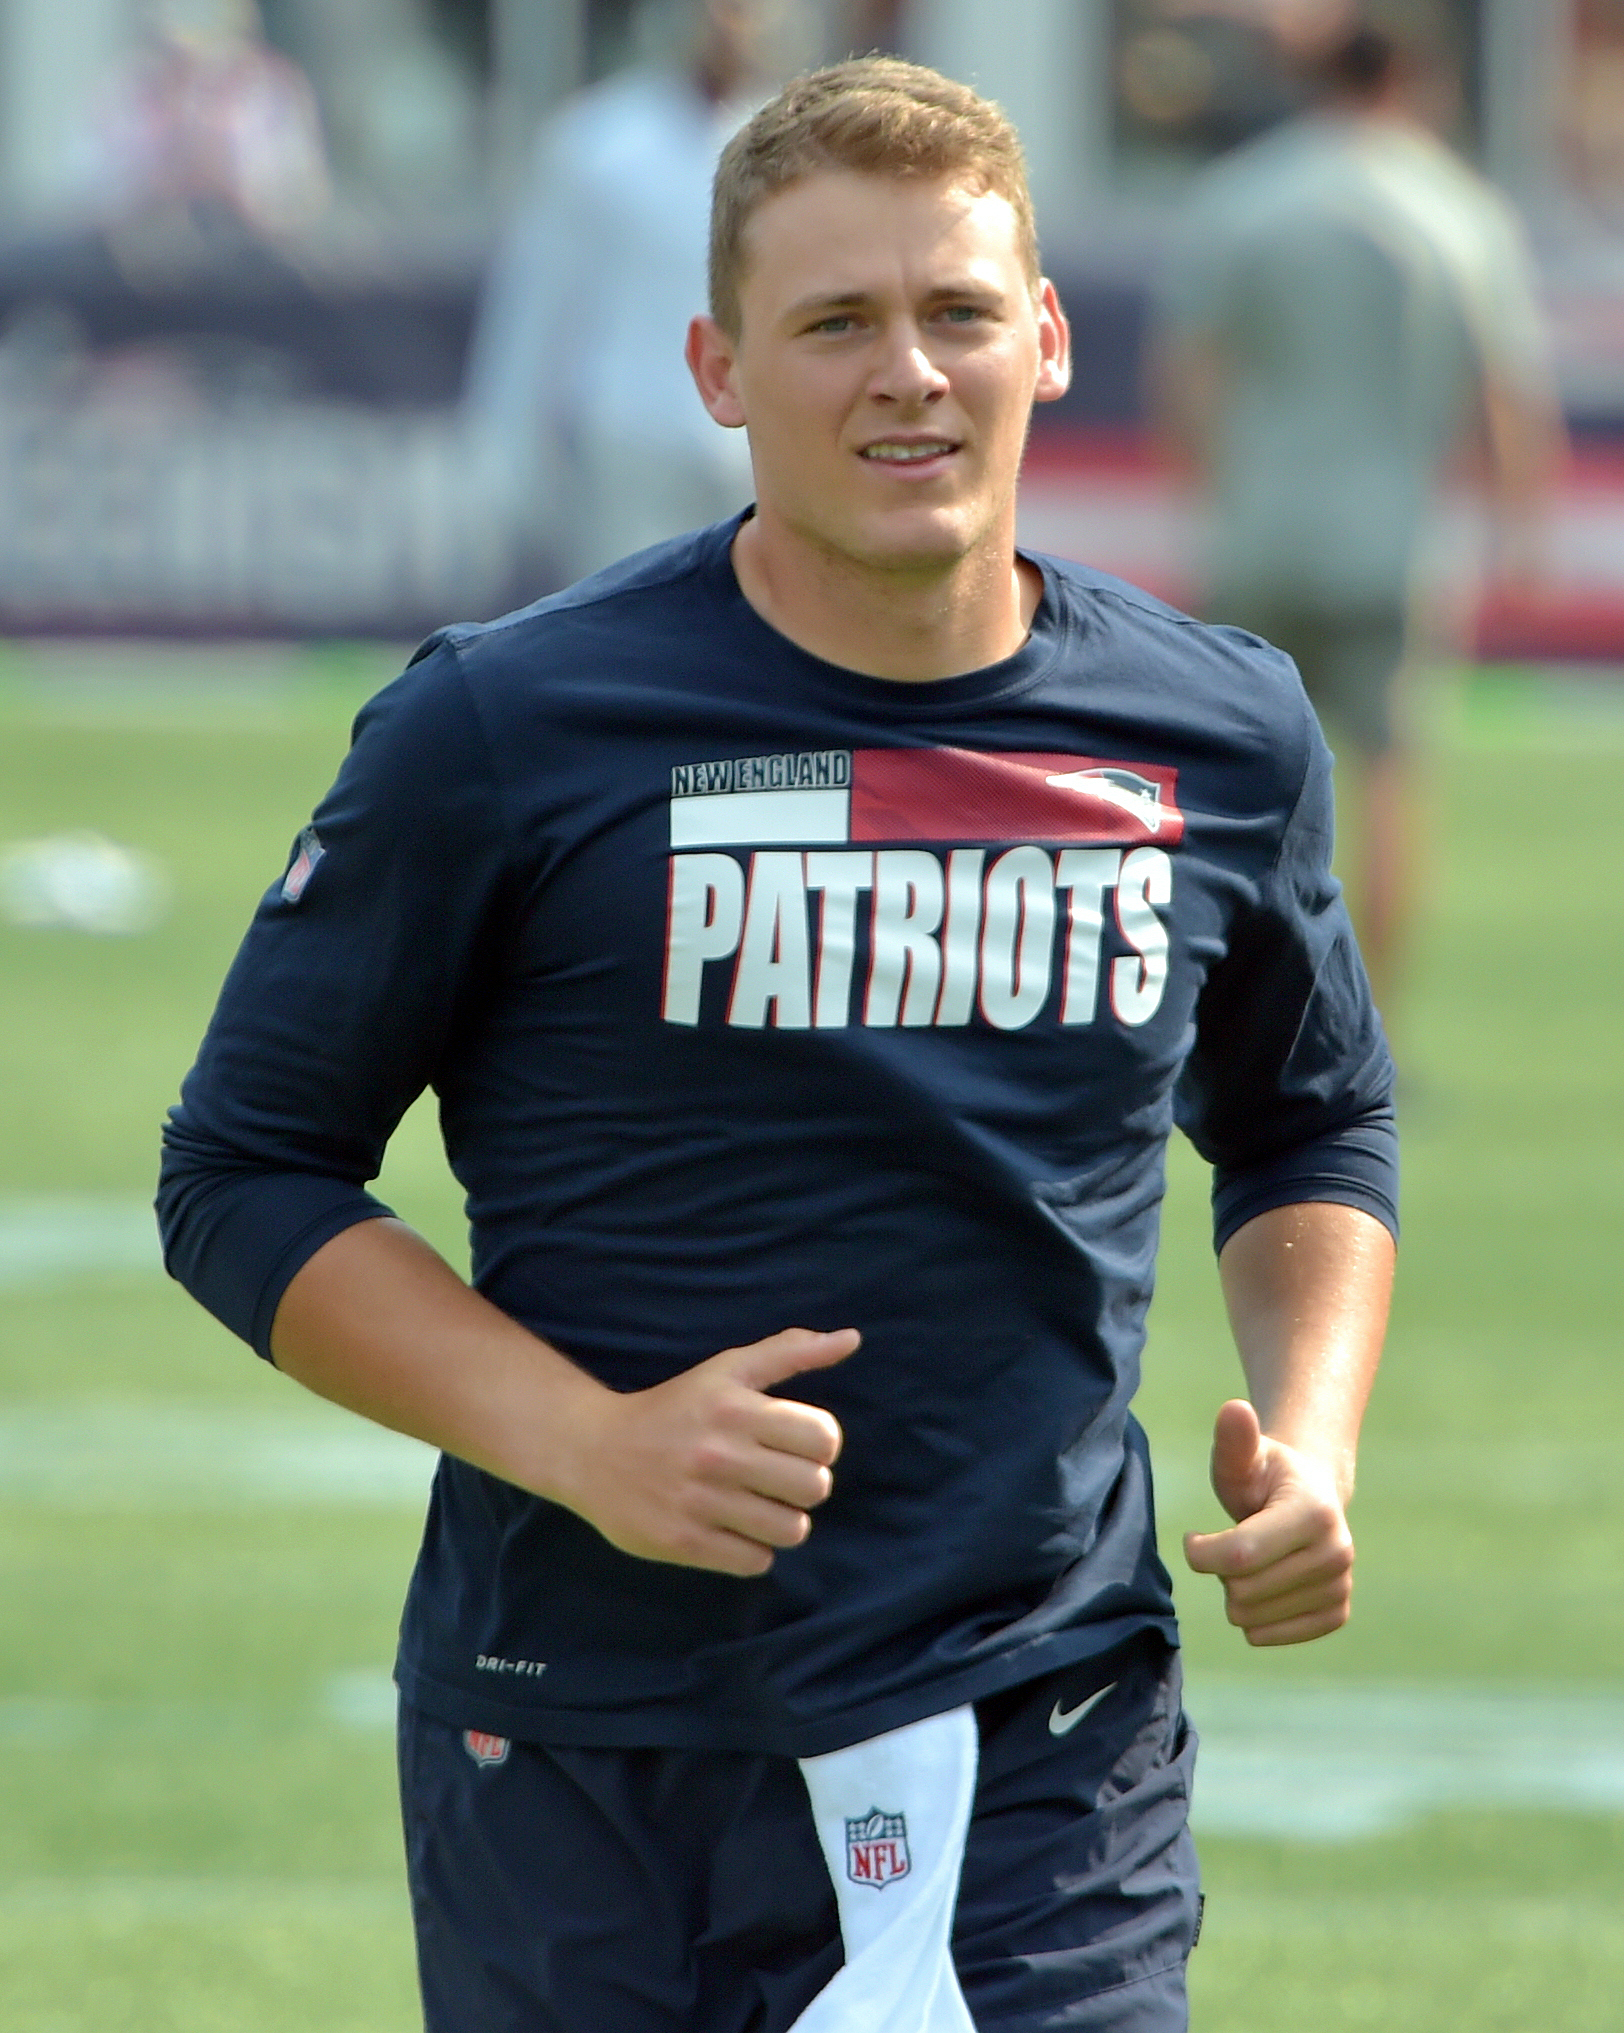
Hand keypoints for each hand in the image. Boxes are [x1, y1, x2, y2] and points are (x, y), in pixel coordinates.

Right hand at [555, 1328, 857, 1577]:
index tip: (795, 1445)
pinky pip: (755, 1561)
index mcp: (734, 1408)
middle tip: (777, 1479)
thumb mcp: (727, 1370)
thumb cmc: (673, 1407)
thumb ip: (791, 1351)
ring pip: (792, 1530)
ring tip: (757, 1506)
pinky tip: (730, 1528)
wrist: (591, 1450)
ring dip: (782, 1521)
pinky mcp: (683, 1541)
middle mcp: (718, 1453)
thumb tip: (852, 1338)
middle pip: (815, 1487)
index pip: (824, 1437)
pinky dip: (751, 1549)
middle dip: (805, 1486)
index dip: (820, 1445)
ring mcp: (700, 1501)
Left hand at [1182, 1399, 1353, 1645]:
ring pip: (1252, 1620)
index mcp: (1314, 1513)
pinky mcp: (1337, 1613)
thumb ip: (1234, 1439)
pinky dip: (1255, 1619)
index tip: (1194, 1538)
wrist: (1307, 1497)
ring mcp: (1341, 1585)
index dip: (1201, 1552)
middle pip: (1242, 1591)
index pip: (1237, 1556)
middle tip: (1234, 1545)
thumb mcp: (1243, 1456)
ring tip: (1252, 1562)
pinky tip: (1262, 1587)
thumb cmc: (1263, 1475)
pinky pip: (1272, 1637)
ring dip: (1237, 1594)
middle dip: (1221, 1572)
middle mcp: (1337, 1552)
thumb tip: (1234, 1409)